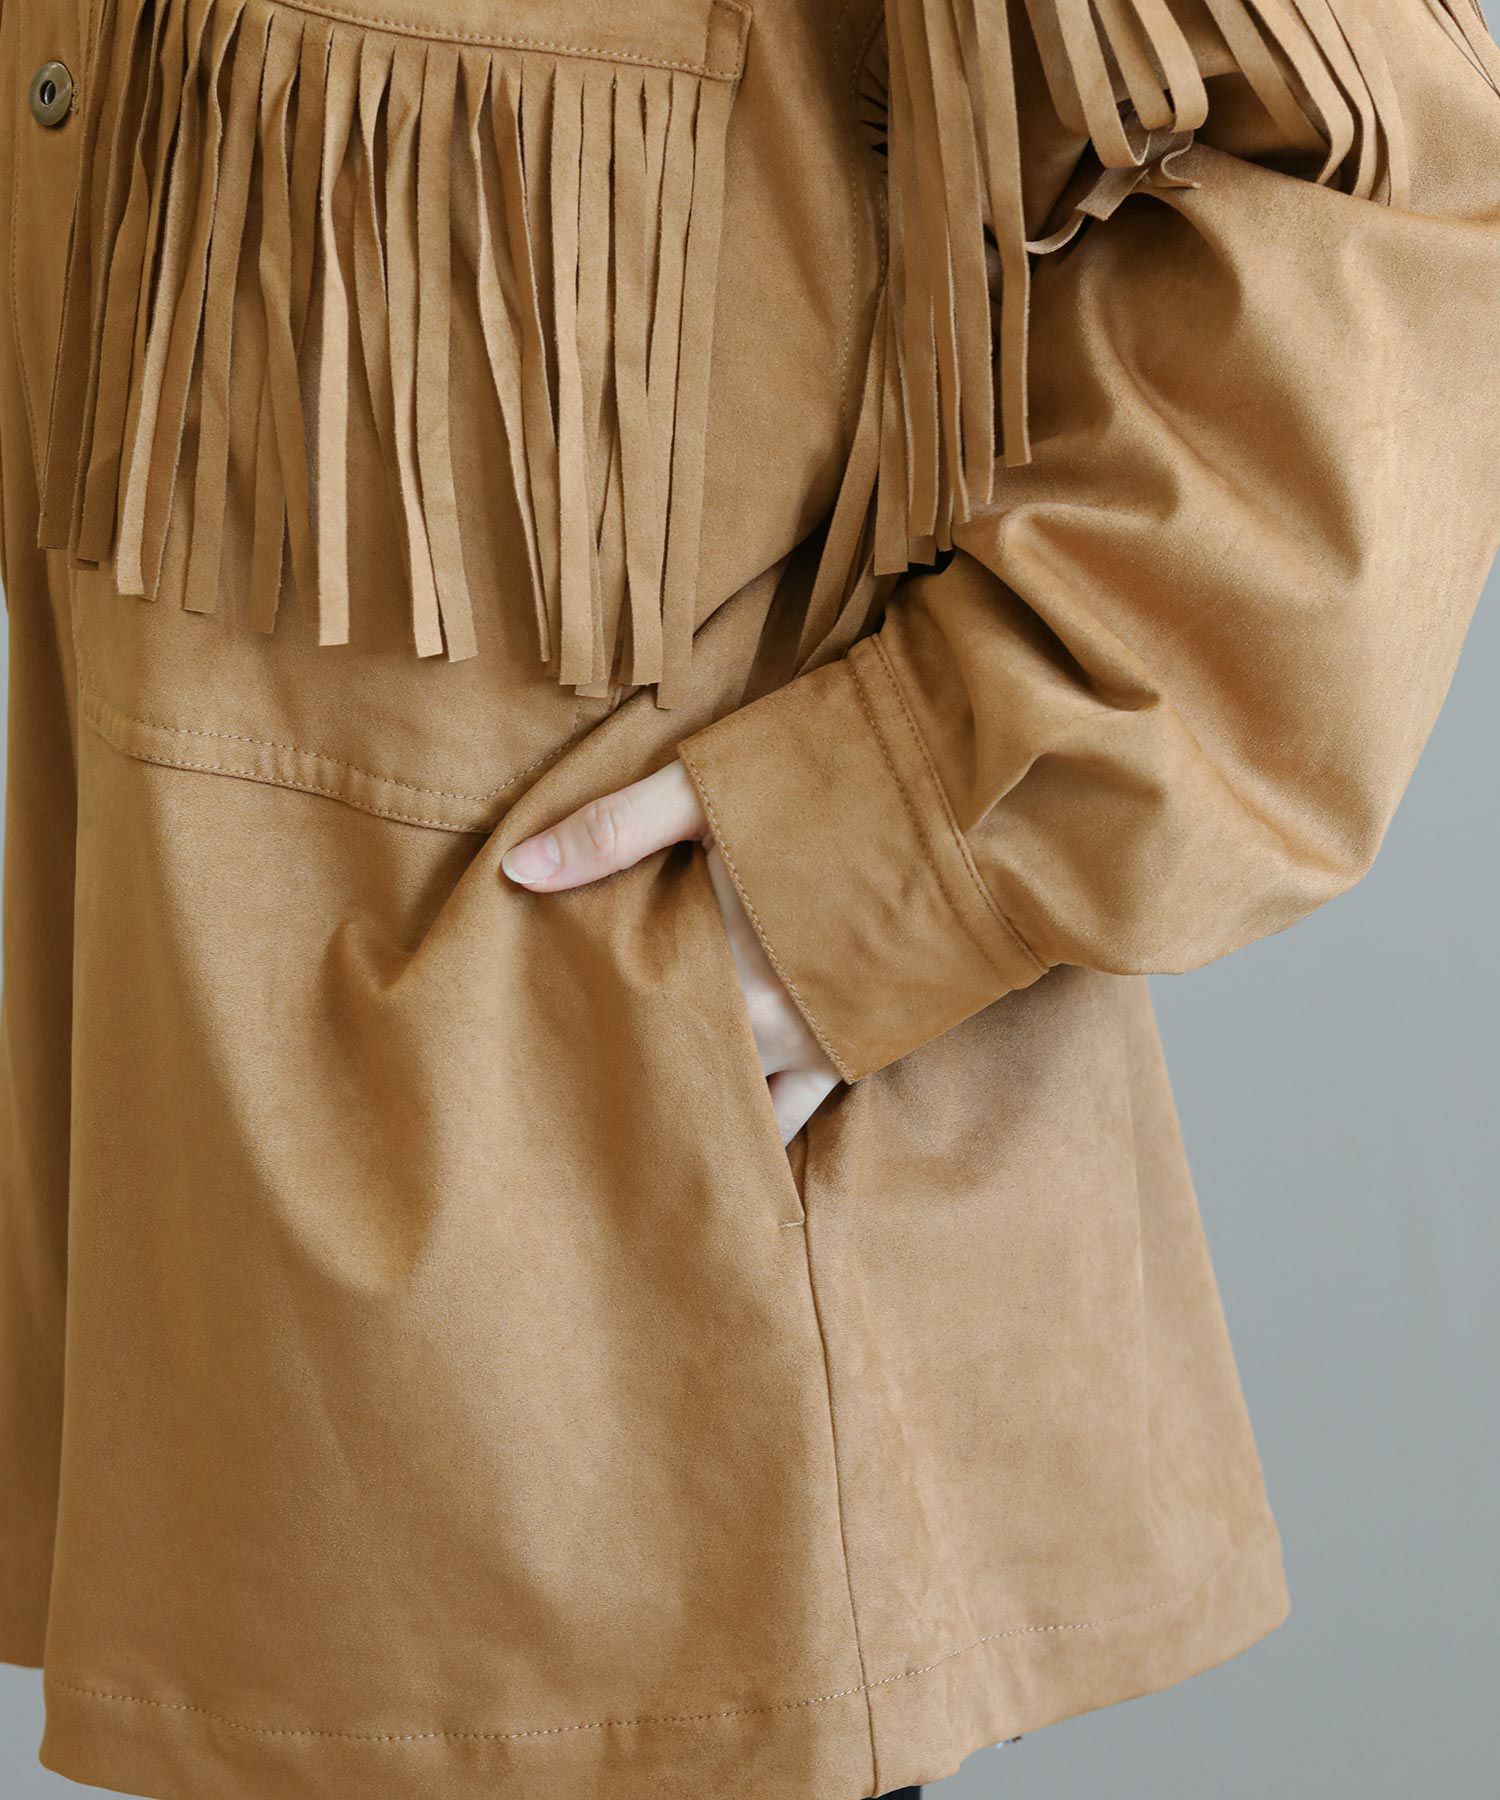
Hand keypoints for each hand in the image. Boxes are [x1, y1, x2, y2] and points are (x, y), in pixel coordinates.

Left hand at [501, 762, 841, 1144]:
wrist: (974, 804)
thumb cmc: (839, 779)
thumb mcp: (715, 787)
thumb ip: (614, 831)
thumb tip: (515, 872)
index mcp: (711, 950)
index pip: (622, 1007)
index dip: (580, 1017)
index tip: (540, 1028)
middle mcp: (757, 1014)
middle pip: (668, 1059)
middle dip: (624, 1069)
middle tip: (572, 1085)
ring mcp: (811, 1036)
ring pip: (724, 1094)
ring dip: (685, 1101)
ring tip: (634, 1118)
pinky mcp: (858, 1045)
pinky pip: (794, 1111)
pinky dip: (755, 1126)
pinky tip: (722, 1140)